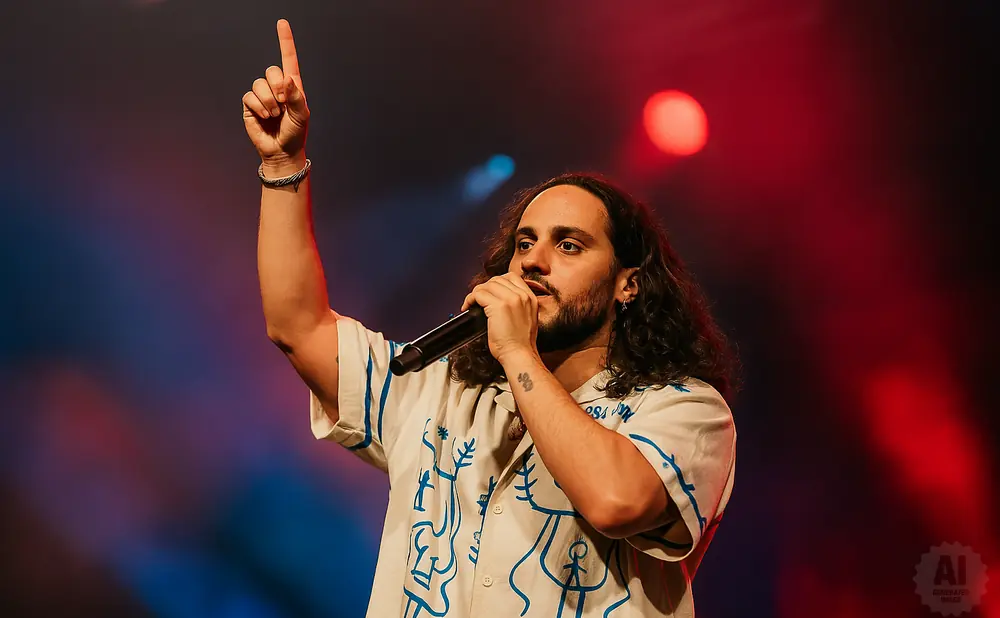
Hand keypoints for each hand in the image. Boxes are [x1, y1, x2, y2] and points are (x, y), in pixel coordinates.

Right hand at [242, 19, 310, 167]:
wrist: (281, 151)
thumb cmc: (295, 133)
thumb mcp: (301, 115)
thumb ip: (296, 96)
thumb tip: (286, 79)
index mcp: (292, 86)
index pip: (288, 59)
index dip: (285, 41)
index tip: (282, 23)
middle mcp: (276, 87)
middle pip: (271, 70)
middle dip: (278, 86)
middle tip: (283, 103)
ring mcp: (262, 95)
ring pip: (259, 83)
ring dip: (268, 101)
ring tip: (274, 115)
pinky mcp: (250, 105)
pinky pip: (250, 96)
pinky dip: (259, 107)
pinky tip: (264, 117)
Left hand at [461, 274, 539, 363]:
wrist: (520, 354)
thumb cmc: (520, 343)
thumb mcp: (526, 318)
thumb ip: (517, 305)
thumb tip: (498, 298)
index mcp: (530, 297)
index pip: (511, 277)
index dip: (496, 283)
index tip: (489, 292)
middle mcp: (522, 295)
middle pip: (497, 280)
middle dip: (485, 288)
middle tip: (478, 299)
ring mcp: (511, 299)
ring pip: (487, 285)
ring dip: (476, 293)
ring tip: (472, 303)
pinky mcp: (498, 306)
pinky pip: (478, 294)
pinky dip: (470, 299)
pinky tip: (468, 307)